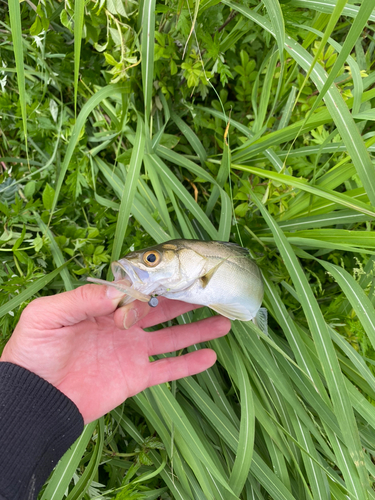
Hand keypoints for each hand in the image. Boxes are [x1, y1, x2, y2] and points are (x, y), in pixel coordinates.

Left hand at [0, 285, 229, 422]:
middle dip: (186, 301)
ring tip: (224, 321)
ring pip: (172, 338)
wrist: (34, 398)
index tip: (181, 271)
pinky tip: (210, 356)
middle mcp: (123, 328)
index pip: (138, 291)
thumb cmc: (33, 352)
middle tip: (211, 290)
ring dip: (197, 330)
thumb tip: (116, 290)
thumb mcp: (48, 315)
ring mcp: (131, 352)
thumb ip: (82, 299)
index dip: (159, 282)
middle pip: (162, 310)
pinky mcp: (135, 377)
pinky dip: (189, 364)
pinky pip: (167, 370)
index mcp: (104, 309)